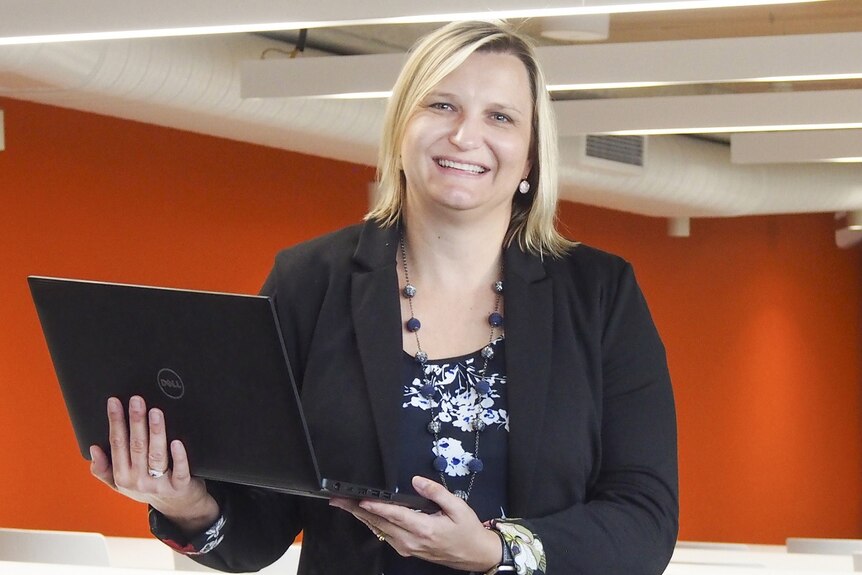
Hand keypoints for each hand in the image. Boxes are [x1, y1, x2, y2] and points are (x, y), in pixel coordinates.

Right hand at [90, 396, 219, 534]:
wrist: (178, 507)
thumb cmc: (148, 488)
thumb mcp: (121, 483)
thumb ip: (104, 469)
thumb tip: (93, 449)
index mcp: (122, 477)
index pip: (117, 444)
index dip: (115, 422)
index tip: (115, 402)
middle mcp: (139, 481)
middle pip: (137, 446)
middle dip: (135, 421)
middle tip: (136, 400)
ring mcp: (160, 485)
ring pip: (156, 455)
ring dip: (155, 432)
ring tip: (155, 412)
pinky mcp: (181, 486)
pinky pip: (180, 470)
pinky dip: (178, 456)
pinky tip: (177, 441)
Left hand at [329, 476, 500, 571]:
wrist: (474, 554)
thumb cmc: (467, 530)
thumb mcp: (458, 507)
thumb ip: (436, 492)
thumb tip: (416, 481)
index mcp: (424, 529)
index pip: (395, 515)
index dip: (376, 507)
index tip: (360, 500)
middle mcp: (412, 541)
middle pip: (380, 523)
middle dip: (357, 510)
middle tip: (339, 499)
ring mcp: (407, 547)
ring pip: (379, 530)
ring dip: (361, 517)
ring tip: (344, 505)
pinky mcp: (406, 550)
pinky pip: (385, 535)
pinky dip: (372, 524)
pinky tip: (363, 515)